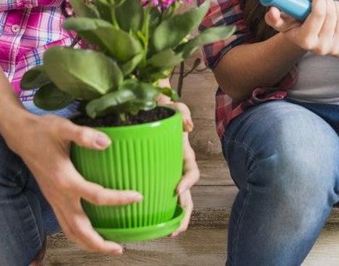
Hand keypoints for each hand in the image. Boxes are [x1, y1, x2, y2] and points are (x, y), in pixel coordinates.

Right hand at [8, 113, 141, 254]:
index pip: (97, 197)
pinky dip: (78, 235)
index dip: (119, 199)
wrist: (20, 135)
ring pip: (70, 232)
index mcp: (65, 179)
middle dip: (99, 243)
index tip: (137, 197)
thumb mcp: (63, 127)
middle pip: (79, 229)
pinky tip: (89, 234)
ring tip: (107, 248)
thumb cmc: (42, 130)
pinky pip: (64, 225)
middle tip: (119, 249)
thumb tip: (107, 142)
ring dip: (88, 244)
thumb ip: (84, 135)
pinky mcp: (52, 199)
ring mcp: (54, 199)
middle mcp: (59, 195)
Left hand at [156, 97, 198, 236]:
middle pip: (186, 195)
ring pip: (174, 200)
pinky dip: (156, 210)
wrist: (147, 107)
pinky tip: (147, 222)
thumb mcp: (174, 106)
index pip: (191, 172)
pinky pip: (156, 195)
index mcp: (184, 155)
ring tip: (167, 232)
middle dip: (184, 213)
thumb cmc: (162, 108)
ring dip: (173, 218)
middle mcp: (176, 168)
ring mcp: (165, 174)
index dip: (187, 183)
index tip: (177, 190)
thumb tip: (188, 127)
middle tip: (177, 228)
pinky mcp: (151, 176)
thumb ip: (183, 111)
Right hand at [265, 0, 338, 56]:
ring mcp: (332, 51)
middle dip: (328, 1)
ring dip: (337, 7)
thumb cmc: (294, 27)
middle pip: (332, 16)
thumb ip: (273, 17)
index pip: (319, 14)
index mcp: (304, 41)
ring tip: (329, 6)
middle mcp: (319, 49)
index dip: (319, 0)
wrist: (304, 41)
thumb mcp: (281, 22)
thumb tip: (272, 12)